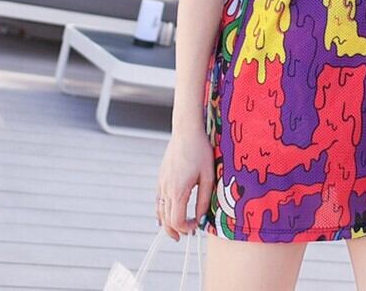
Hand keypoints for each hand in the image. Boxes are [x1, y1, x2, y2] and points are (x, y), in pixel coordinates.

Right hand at [156, 126, 213, 240]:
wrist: (186, 131)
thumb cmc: (200, 151)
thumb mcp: (208, 176)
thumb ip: (204, 200)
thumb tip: (200, 218)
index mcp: (178, 191)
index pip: (176, 221)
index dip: (186, 229)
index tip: (196, 226)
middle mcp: (166, 189)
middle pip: (166, 220)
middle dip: (176, 230)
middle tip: (187, 234)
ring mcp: (161, 183)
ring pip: (159, 212)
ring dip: (168, 223)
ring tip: (178, 229)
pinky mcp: (160, 178)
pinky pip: (158, 200)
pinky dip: (162, 211)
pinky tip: (168, 213)